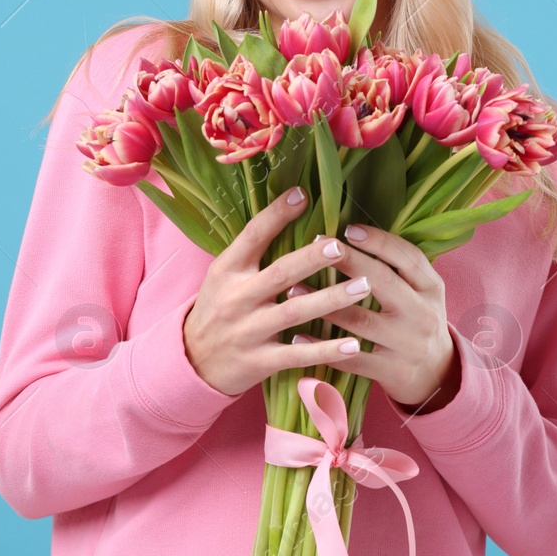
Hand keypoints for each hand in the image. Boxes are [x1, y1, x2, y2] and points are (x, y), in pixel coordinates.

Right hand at [182, 186, 378, 396]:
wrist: (193, 360)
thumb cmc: (219, 307)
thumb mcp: (224, 274)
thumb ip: (252, 251)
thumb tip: (291, 210)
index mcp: (227, 270)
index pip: (253, 236)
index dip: (276, 214)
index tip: (302, 194)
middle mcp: (237, 298)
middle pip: (280, 273)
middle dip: (312, 259)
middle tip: (341, 246)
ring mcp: (248, 331)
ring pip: (295, 312)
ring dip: (331, 299)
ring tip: (364, 287)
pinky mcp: (260, 361)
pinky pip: (298, 355)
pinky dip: (326, 350)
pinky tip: (353, 345)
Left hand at [291, 223, 459, 412]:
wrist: (437, 373)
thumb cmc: (417, 319)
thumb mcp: (422, 291)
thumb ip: (398, 267)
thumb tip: (353, 232)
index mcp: (431, 288)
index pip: (408, 257)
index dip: (379, 241)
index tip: (348, 229)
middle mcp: (422, 314)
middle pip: (383, 282)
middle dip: (347, 261)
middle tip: (315, 246)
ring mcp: (407, 345)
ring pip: (361, 320)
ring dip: (323, 303)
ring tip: (293, 288)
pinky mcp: (392, 371)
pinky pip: (351, 358)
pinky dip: (322, 347)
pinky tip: (297, 335)